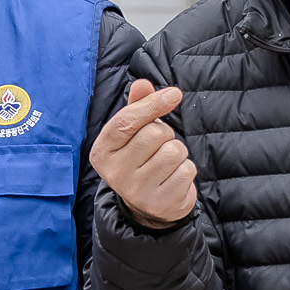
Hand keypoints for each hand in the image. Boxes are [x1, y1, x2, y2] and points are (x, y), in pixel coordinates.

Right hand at [90, 79, 195, 228]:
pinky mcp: (161, 203)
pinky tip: (172, 177)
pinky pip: (187, 170)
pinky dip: (186, 169)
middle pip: (154, 133)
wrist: (147, 205)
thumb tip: (143, 83)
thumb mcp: (132, 133)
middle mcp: (115, 173)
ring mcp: (137, 191)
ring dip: (177, 151)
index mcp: (102, 152)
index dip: (152, 104)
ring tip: (165, 162)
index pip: (125, 121)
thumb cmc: (139, 158)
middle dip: (165, 133)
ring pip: (174, 151)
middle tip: (157, 145)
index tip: (174, 94)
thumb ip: (137, 106)